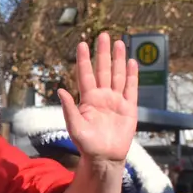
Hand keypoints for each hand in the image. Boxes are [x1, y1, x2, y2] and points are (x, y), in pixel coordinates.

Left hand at [56, 33, 138, 164]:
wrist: (104, 157)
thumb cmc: (86, 145)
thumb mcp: (75, 127)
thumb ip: (69, 109)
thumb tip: (60, 90)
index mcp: (88, 99)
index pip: (85, 74)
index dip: (84, 59)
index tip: (82, 43)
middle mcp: (102, 96)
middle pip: (103, 70)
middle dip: (103, 52)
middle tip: (103, 35)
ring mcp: (116, 101)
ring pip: (117, 75)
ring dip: (118, 59)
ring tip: (119, 42)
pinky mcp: (129, 108)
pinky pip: (131, 88)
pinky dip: (132, 75)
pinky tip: (132, 62)